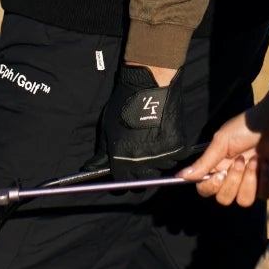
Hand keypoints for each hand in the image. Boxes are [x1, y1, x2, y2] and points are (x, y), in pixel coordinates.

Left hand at [101, 64, 190, 178]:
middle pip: (144, 182)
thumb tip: (91, 168)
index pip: (122, 184)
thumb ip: (102, 153)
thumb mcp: (107, 129)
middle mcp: (142, 162)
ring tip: (155, 147)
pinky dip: (174, 152)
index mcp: (122, 160)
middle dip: (141, 176)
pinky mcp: (177, 146)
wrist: (149, 84)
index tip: (125, 175)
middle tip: (141, 163)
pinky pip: (177, 158)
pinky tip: (167, 141)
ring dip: (159, 163)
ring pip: (162, 169)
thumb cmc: (124, 104)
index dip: (122, 182)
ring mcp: (161, 155)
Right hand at [179, 89, 268, 206]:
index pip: (205, 189)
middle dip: (232, 182)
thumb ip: (204, 162)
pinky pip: (263, 195)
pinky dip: (264, 179)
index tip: (219, 173)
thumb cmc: (246, 127)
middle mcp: (233, 177)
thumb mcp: (222, 141)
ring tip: (255, 160)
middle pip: (224, 199)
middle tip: (240, 161)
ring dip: (249, 180)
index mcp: (219, 166)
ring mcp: (252, 182)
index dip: (210, 186)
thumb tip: (181, 176)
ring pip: (243, 201)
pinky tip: (267, 164)